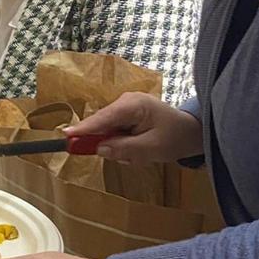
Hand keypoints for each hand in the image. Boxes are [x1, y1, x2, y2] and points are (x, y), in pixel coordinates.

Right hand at [63, 91, 203, 164]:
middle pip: (103, 125)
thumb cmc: (177, 138)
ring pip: (108, 130)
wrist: (192, 132)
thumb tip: (99, 149)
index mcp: (133, 105)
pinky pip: (114, 131)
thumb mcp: (153, 148)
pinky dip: (123, 143)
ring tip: (142, 153)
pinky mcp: (126, 114)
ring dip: (119, 146)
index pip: (103, 118)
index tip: (65, 136)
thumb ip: (125, 149)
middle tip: (128, 157)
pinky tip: (139, 148)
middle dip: (111, 144)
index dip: (84, 128)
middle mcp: (125, 101)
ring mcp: (125, 106)